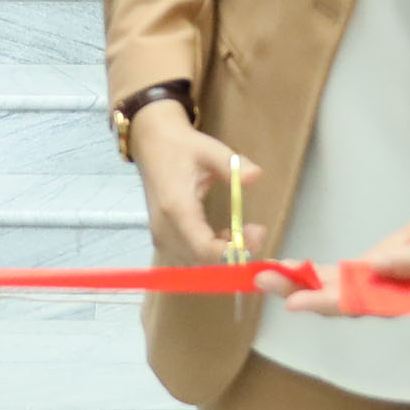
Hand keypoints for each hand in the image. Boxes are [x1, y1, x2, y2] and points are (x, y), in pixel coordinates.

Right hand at [130, 101, 265, 273]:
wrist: (152, 145)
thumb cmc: (181, 147)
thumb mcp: (209, 150)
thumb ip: (232, 165)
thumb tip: (255, 176)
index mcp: (176, 208)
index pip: (203, 247)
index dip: (232, 251)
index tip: (256, 233)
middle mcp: (165, 229)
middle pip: (202, 260)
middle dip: (233, 253)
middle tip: (256, 232)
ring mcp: (161, 236)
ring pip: (195, 263)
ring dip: (222, 255)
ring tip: (242, 232)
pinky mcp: (162, 238)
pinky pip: (188, 257)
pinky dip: (210, 253)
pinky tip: (225, 235)